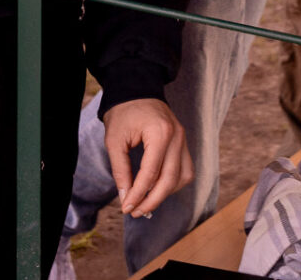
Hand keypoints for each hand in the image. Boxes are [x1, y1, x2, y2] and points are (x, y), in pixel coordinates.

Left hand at [104, 98, 192, 217]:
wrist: (135, 88)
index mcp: (159, 133)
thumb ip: (120, 170)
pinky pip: (185, 169)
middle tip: (135, 212)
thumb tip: (126, 197)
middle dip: (152, 200)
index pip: (151, 173)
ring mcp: (183, 139)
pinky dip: (173, 183)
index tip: (127, 208)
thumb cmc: (123, 112)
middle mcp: (177, 137)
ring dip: (165, 193)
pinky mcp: (183, 142)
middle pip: (169, 180)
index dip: (138, 194)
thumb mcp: (114, 140)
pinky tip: (157, 188)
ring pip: (182, 177)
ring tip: (145, 202)